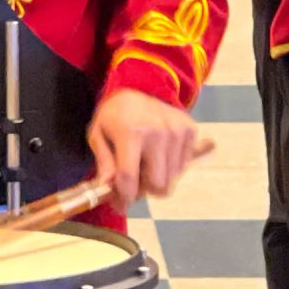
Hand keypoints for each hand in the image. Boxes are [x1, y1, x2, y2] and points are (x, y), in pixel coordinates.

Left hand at [87, 90, 202, 205]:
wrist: (143, 85)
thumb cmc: (116, 114)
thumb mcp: (98, 134)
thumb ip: (104, 162)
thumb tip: (107, 188)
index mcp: (131, 133)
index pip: (130, 178)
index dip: (124, 197)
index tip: (120, 204)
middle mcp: (158, 133)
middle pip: (157, 184)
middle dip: (143, 190)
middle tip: (133, 183)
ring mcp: (177, 132)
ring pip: (171, 180)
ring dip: (156, 180)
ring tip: (145, 166)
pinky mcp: (190, 131)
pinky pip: (182, 167)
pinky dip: (170, 169)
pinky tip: (158, 156)